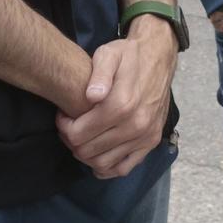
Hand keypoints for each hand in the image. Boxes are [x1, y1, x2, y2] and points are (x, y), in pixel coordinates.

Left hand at [55, 19, 176, 179]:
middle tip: (70, 126)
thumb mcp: (110, 54)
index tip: (64, 115)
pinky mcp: (151, 142)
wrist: (158, 58)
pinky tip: (98, 154)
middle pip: (87, 150)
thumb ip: (99, 73)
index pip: (78, 133)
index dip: (64, 127)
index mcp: (121, 104)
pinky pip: (124, 168)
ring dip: (86, 155)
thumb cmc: (129, 56)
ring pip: (103, 163)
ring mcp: (145, 136)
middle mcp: (135, 124)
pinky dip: (107, 167)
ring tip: (83, 137)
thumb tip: (92, 96)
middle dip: (72, 141)